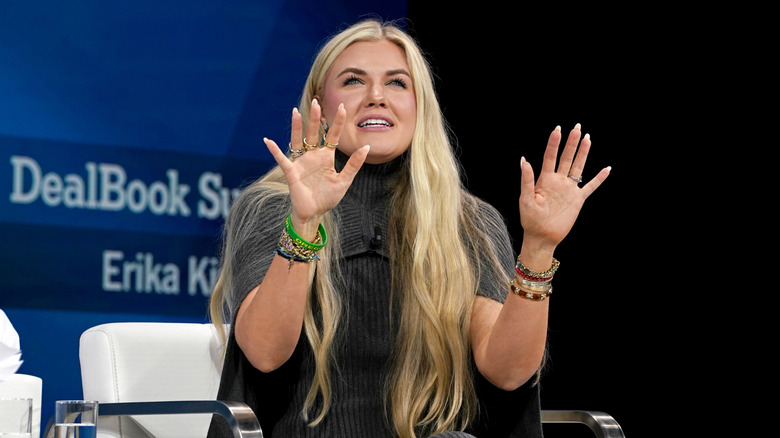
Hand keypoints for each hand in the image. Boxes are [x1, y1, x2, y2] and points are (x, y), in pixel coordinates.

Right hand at [264, 99, 369, 238]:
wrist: (315, 213)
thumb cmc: (328, 197)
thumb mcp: (344, 180)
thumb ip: (354, 164)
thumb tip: (366, 147)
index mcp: (326, 157)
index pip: (332, 135)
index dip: (337, 122)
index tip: (343, 107)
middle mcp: (313, 156)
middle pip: (314, 133)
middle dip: (315, 119)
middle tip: (317, 102)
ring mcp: (301, 162)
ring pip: (298, 141)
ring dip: (296, 127)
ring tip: (295, 112)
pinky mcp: (292, 172)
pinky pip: (282, 159)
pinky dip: (275, 150)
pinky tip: (268, 141)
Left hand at [518, 124, 609, 250]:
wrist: (542, 237)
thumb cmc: (530, 220)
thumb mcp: (526, 199)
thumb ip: (526, 180)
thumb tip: (524, 160)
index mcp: (545, 179)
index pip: (550, 156)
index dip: (554, 142)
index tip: (558, 128)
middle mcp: (558, 181)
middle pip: (566, 157)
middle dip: (572, 142)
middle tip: (577, 126)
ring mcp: (569, 189)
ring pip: (578, 167)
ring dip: (583, 153)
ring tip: (588, 138)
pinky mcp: (577, 200)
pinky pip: (590, 187)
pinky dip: (599, 179)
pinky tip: (607, 169)